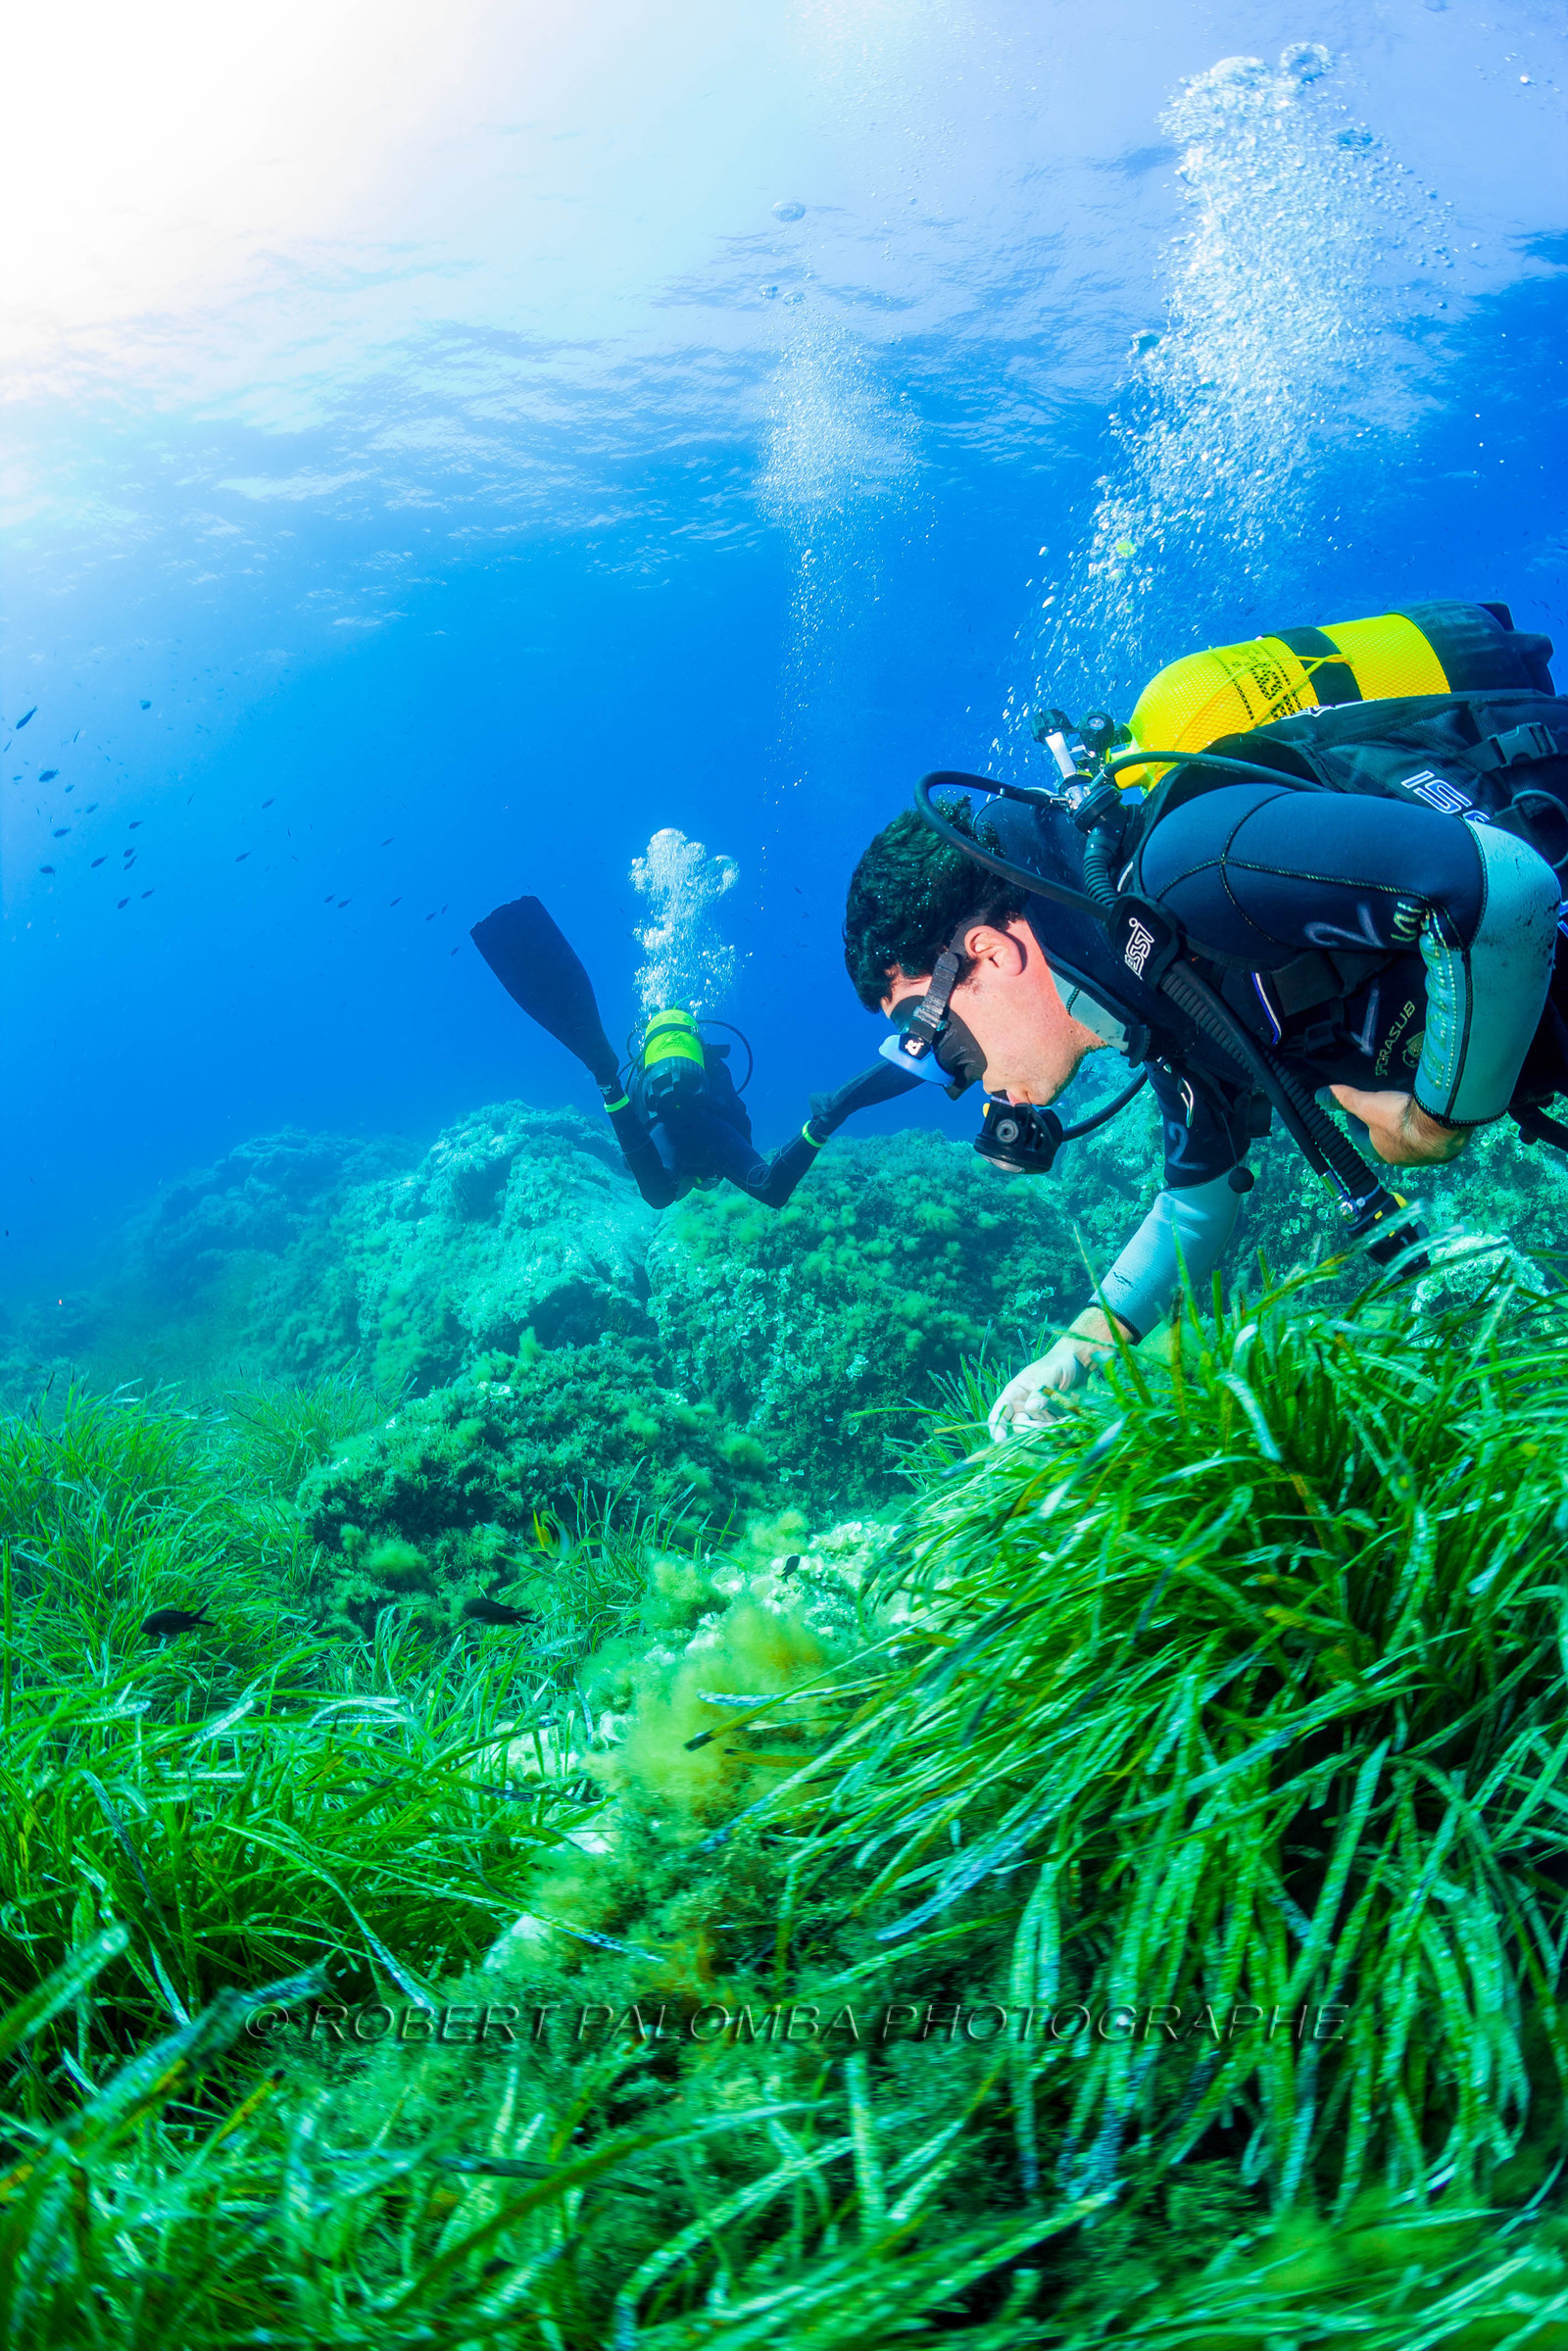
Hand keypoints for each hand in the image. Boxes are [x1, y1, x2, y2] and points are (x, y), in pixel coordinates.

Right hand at [988, 1312, 1129, 1441]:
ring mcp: (1039, 1416)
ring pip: (1036, 1433)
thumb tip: (1031, 1407)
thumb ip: (1040, 1389)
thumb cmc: (1059, 1363)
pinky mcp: (1053, 1421)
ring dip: (1047, 1434)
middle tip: (1050, 1426)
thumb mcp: (1049, 1372)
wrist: (1079, 1364)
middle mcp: (1024, 1407)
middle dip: (1031, 1430)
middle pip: (1019, 1427)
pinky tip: (1068, 1429)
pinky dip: (1059, 1435)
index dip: (997, 1426)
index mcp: (1015, 1393)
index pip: (1000, 1412)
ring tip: (1062, 1426)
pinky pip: (1052, 1433)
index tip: (1000, 1439)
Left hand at [1327, 1086, 1468, 1166]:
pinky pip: (1428, 1137)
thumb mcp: (1367, 1105)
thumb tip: (1319, 1095)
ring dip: (1402, 1127)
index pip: (1360, 1139)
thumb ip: (1344, 1099)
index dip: (1354, 1123)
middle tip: (1379, 1107)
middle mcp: (1399, 1158)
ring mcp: (1422, 1155)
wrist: (1442, 1126)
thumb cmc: (1399, 1119)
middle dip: (1378, 1125)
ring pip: (1407, 1140)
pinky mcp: (1441, 1148)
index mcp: (1378, 1152)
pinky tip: (1427, 1116)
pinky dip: (1424, 1128)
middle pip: (1383, 1140)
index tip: (1353, 1110)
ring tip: (1402, 1108)